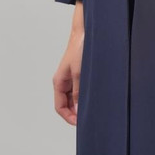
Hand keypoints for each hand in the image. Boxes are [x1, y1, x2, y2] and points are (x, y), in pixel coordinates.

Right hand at [52, 2, 83, 125]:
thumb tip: (79, 111)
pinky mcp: (80, 72)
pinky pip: (81, 89)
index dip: (69, 118)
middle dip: (76, 112)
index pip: (60, 107)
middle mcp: (64, 81)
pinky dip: (86, 95)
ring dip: (81, 104)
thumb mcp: (79, 74)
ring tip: (93, 108)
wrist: (87, 31)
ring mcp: (72, 77)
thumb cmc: (80, 48)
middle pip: (67, 104)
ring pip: (74, 97)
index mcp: (59, 82)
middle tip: (89, 118)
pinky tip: (95, 96)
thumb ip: (78, 93)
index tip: (80, 123)